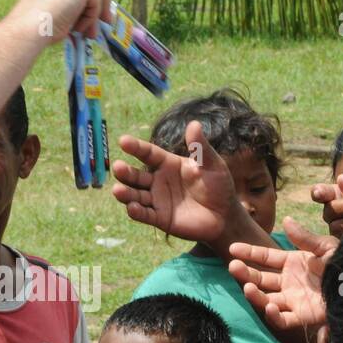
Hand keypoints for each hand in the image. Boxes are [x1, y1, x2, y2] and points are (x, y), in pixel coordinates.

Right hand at [7, 0, 110, 41]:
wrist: (26, 28)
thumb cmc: (35, 24)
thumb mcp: (54, 4)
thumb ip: (72, 0)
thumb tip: (92, 10)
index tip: (97, 10)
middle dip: (101, 0)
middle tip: (105, 21)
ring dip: (95, 14)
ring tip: (88, 33)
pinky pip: (96, 2)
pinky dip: (91, 18)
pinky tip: (78, 29)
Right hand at [110, 121, 240, 243]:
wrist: (225, 215)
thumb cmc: (219, 185)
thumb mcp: (212, 164)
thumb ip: (200, 147)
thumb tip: (194, 124)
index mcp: (168, 164)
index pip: (148, 154)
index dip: (136, 147)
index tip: (123, 141)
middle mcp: (158, 181)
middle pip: (136, 176)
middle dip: (125, 172)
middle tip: (117, 167)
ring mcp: (158, 200)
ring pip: (136, 196)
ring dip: (125, 193)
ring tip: (117, 190)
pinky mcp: (160, 218)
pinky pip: (146, 215)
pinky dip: (137, 212)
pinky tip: (131, 208)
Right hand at [228, 217, 336, 333]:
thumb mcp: (326, 248)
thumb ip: (304, 238)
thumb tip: (286, 220)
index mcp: (293, 263)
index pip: (265, 257)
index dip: (249, 253)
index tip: (233, 248)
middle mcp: (289, 282)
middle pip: (261, 278)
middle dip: (245, 273)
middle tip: (233, 266)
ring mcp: (294, 300)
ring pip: (267, 299)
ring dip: (255, 295)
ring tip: (247, 287)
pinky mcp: (303, 317)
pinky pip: (283, 320)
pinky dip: (274, 316)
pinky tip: (270, 306)